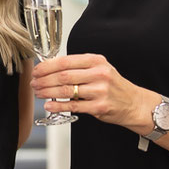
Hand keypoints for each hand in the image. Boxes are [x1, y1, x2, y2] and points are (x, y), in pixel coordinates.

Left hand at [30, 53, 147, 126]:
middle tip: (34, 82)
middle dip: (44, 79)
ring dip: (47, 91)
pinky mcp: (99, 107)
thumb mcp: (99, 68)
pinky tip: (49, 105)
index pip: (65, 61)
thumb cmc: (113, 85)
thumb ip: (78, 67)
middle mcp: (98, 74)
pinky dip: (58, 105)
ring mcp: (99, 91)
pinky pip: (73, 105)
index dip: (47, 66)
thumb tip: (50, 67)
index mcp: (96, 61)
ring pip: (66, 90)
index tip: (37, 70)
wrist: (134, 103)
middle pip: (63, 76)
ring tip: (38, 92)